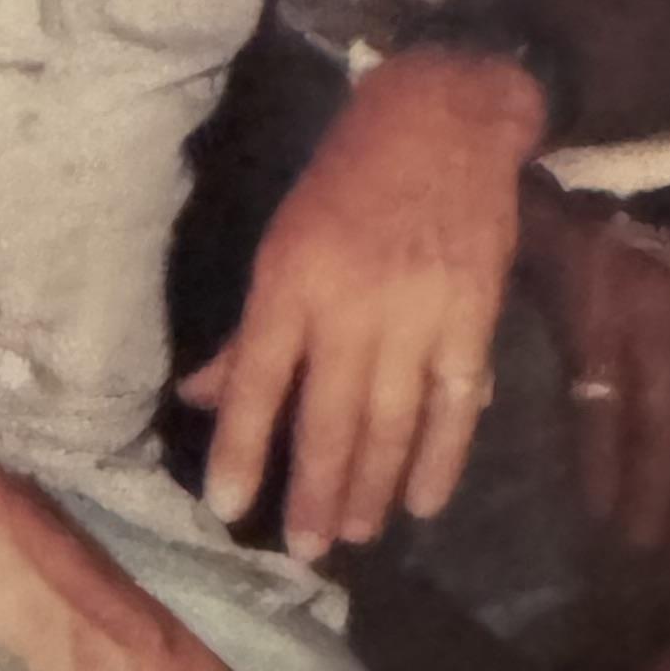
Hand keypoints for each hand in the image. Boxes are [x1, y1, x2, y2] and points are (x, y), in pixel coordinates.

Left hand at [182, 48, 539, 558]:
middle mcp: (351, 307)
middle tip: (303, 549)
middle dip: (312, 491)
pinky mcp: (473, 320)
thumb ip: (248, 332)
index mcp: (290, 283)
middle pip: (328, 419)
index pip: (257, 384)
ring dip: (370, 487)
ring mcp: (417, 317)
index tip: (225, 507)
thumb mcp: (282, 241)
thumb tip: (196, 396)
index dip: (240, 449)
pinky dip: (442, 459)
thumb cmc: (348, 179)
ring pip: (391, 423)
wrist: (444, 121)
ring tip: (351, 533)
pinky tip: (424, 501)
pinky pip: (456, 407)